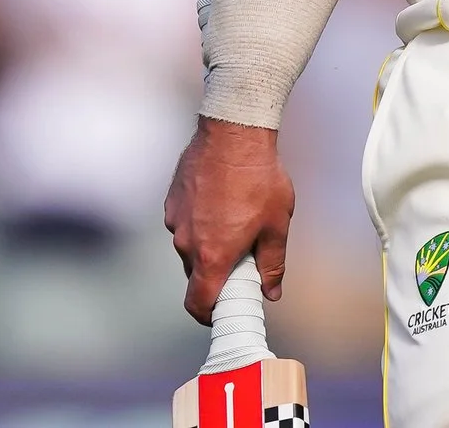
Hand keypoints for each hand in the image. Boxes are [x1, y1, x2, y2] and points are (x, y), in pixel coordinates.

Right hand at [164, 117, 295, 321]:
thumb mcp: (276, 225)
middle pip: (196, 273)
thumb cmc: (259, 178)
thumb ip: (272, 264)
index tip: (221, 312)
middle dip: (217, 273)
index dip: (208, 315)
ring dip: (209, 244)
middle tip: (243, 259)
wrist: (234, 134)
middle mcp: (185, 242)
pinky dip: (201, 222)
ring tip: (237, 221)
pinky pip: (185, 222)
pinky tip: (223, 202)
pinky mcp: (172, 200)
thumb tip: (271, 291)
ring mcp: (175, 220)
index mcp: (211, 255)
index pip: (198, 303)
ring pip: (190, 246)